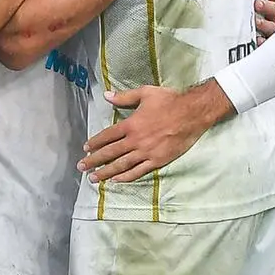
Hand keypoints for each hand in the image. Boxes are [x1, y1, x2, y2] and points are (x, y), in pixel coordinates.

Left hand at [79, 80, 234, 181]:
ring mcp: (146, 152)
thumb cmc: (170, 100)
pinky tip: (116, 180)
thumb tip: (106, 96)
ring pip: (121, 165)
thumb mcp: (146, 93)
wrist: (193, 113)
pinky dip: (126, 177)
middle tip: (81, 167)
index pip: (108, 136)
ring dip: (106, 172)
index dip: (95, 143)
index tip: (86, 148)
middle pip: (110, 153)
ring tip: (93, 177)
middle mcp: (136, 140)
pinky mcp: (157, 160)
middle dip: (94, 160)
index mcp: (131, 124)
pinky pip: (138, 171)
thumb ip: (124, 97)